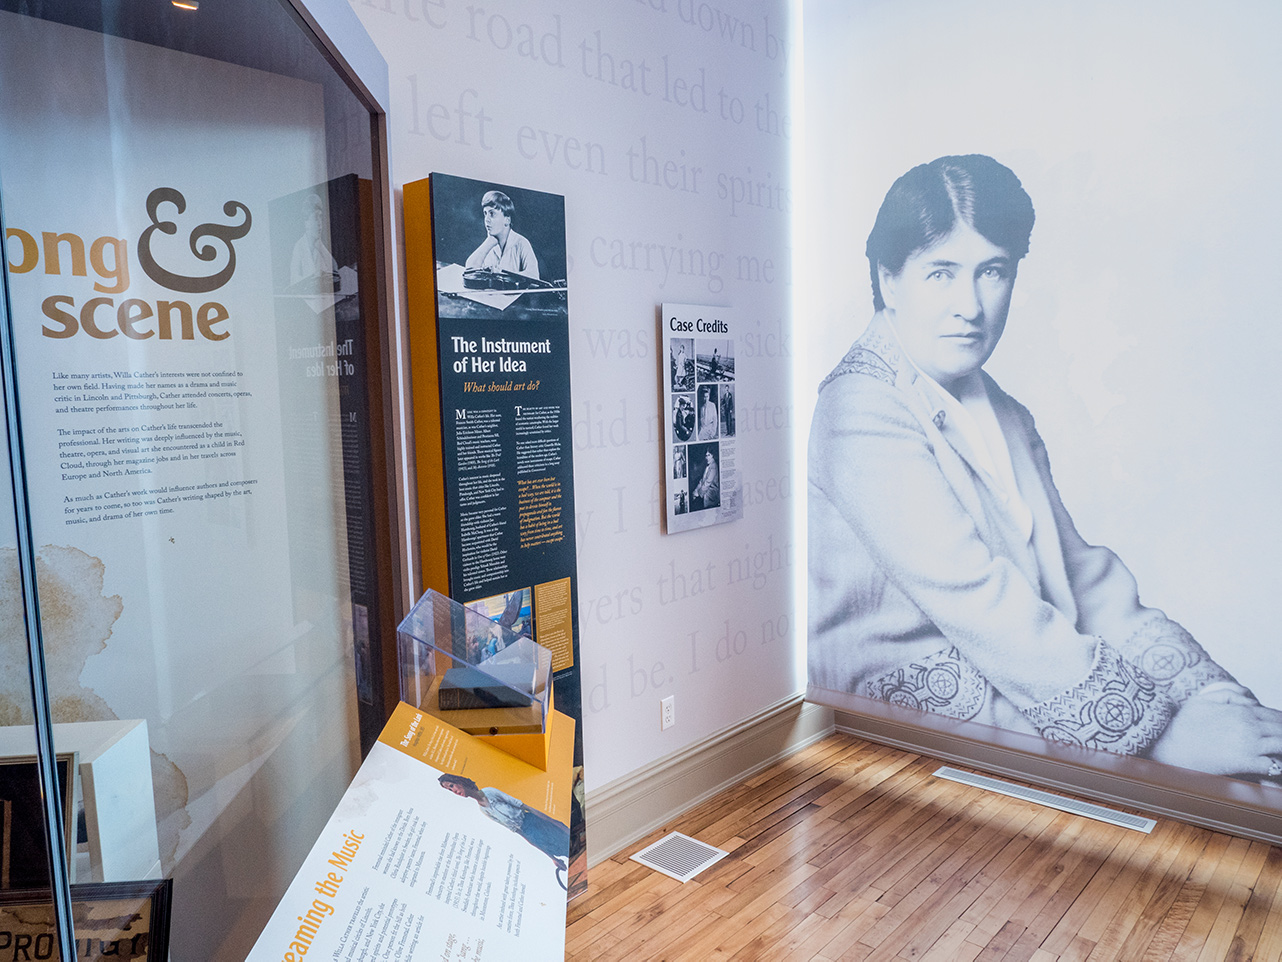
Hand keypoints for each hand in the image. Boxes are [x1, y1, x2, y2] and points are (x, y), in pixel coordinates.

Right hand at [1146, 690, 1281, 778]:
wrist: (1170, 746)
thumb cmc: (1182, 725)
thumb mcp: (1202, 700)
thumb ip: (1229, 694)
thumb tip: (1251, 700)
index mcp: (1241, 710)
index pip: (1275, 716)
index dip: (1281, 723)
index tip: (1280, 729)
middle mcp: (1250, 726)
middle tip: (1280, 743)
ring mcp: (1250, 744)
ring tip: (1278, 754)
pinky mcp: (1247, 762)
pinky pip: (1274, 765)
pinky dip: (1278, 766)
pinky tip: (1274, 767)